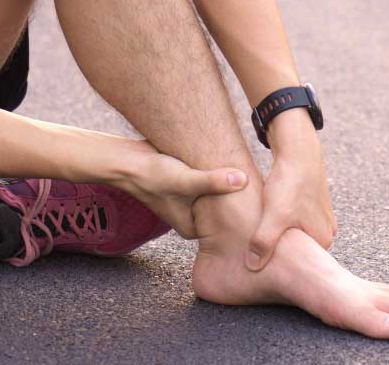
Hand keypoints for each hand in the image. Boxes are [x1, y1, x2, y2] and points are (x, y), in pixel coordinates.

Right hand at [123, 148, 248, 238]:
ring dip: (227, 186)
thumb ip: (213, 181)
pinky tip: (233, 165)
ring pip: (216, 195)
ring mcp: (188, 202)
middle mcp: (190, 218)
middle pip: (221, 211)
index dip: (243, 214)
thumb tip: (242, 179)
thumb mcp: (186, 180)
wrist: (127, 161)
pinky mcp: (186, 186)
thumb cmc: (152, 175)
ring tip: (251, 175)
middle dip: (236, 200)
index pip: (225, 227)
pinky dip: (217, 176)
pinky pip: (208, 183)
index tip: (262, 201)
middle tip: (260, 188)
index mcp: (191, 228)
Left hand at [246, 110, 335, 270]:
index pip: (298, 264)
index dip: (275, 263)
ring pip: (292, 231)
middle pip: (296, 248)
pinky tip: (265, 212)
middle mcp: (326, 230)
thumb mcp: (274, 217)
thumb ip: (263, 244)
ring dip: (276, 230)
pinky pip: (292, 217)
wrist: (299, 149)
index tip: (255, 262)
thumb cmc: (290, 184)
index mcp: (321, 239)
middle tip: (252, 247)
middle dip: (276, 247)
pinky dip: (279, 217)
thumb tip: (252, 267)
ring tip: (257, 228)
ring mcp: (320, 215)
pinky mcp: (310, 202)